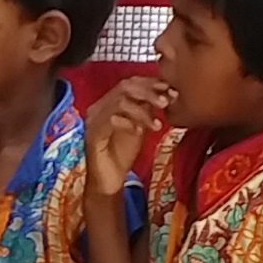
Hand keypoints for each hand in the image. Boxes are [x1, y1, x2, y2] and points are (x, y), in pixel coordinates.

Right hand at [83, 76, 172, 191]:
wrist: (109, 179)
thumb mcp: (139, 127)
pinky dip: (129, 123)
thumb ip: (146, 110)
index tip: (169, 89)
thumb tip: (163, 94)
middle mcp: (99, 107)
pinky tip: (140, 132)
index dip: (150, 83)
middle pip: (124, 87)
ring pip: (119, 102)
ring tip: (157, 122)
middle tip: (166, 101)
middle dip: (148, 92)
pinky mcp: (93, 134)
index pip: (129, 82)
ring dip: (142, 110)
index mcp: (109, 102)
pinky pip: (112, 120)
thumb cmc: (122, 154)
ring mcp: (94, 120)